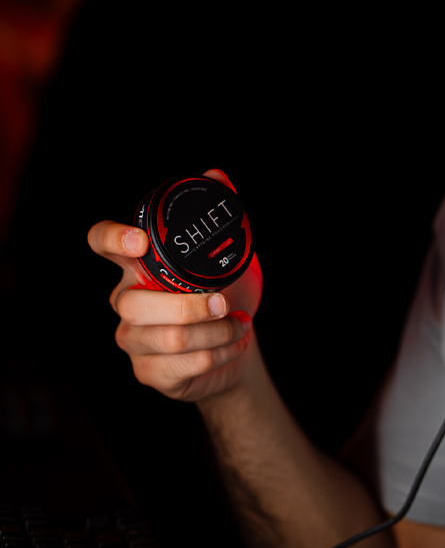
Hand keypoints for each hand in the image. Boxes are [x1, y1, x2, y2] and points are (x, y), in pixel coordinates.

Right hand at [88, 169, 263, 401]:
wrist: (238, 345)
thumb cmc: (225, 293)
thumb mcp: (229, 252)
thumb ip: (223, 213)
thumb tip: (216, 174)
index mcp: (139, 266)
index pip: (102, 242)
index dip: (113, 239)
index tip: (140, 242)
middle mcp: (126, 301)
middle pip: (135, 304)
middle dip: (191, 305)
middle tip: (225, 301)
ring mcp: (134, 339)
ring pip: (170, 336)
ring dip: (217, 331)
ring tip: (240, 324)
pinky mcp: (150, 372)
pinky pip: (184, 364)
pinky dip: (220, 353)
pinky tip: (233, 344)